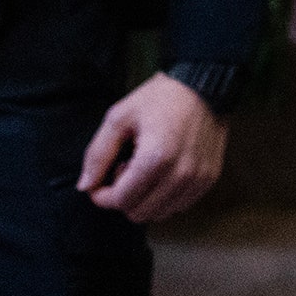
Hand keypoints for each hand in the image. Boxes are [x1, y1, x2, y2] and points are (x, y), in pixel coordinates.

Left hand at [78, 72, 229, 223]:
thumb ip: (98, 154)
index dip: (103, 194)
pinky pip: (180, 205)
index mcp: (155, 159)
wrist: (206, 82)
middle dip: (125, 196)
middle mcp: (180, 174)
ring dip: (147, 198)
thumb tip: (85, 186)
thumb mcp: (120, 116)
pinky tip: (166, 172)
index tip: (105, 176)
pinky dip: (167, 196)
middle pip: (138, 213)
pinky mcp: (210, 177)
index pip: (119, 201)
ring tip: (148, 170)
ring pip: (159, 213)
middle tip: (128, 168)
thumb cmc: (161, 97)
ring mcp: (198, 178)